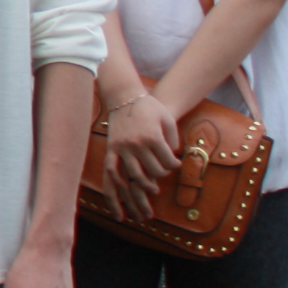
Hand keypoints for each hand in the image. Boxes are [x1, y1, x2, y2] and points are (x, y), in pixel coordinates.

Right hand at [101, 93, 181, 212]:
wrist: (124, 97)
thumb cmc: (149, 108)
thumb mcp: (167, 119)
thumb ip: (172, 140)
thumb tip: (171, 159)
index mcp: (152, 137)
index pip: (168, 161)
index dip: (175, 165)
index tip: (176, 164)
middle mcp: (136, 144)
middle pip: (153, 171)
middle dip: (162, 174)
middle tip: (165, 173)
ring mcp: (122, 148)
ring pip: (134, 176)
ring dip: (145, 186)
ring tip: (153, 190)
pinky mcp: (111, 149)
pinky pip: (112, 170)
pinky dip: (118, 183)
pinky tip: (125, 189)